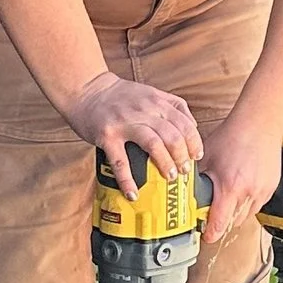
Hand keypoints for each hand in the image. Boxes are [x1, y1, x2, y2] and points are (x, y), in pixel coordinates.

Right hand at [67, 72, 202, 188]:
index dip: (194, 142)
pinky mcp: (107, 135)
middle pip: (173, 135)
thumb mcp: (151, 92)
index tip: (196, 156)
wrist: (86, 89)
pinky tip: (133, 193)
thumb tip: (193, 126)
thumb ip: (173, 105)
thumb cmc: (120, 95)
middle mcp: (144, 110)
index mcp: (157, 101)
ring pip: (154, 144)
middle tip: (184, 171)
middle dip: (182, 157)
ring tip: (169, 177)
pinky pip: (120, 161)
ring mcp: (125, 123)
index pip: (185, 123)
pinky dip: (127, 180)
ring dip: (165, 164)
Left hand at [198, 103, 282, 239]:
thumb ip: (197, 180)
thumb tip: (186, 193)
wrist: (258, 123)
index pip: (219, 224)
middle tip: (213, 213)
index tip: (206, 236)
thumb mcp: (207, 158)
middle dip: (222, 221)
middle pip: (233, 222)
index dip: (211, 233)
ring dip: (235, 212)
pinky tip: (241, 188)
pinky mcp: (271, 187)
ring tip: (228, 198)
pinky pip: (257, 204)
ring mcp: (263, 191)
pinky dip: (248, 202)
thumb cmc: (233, 136)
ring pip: (246, 215)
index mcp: (231, 187)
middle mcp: (249, 192)